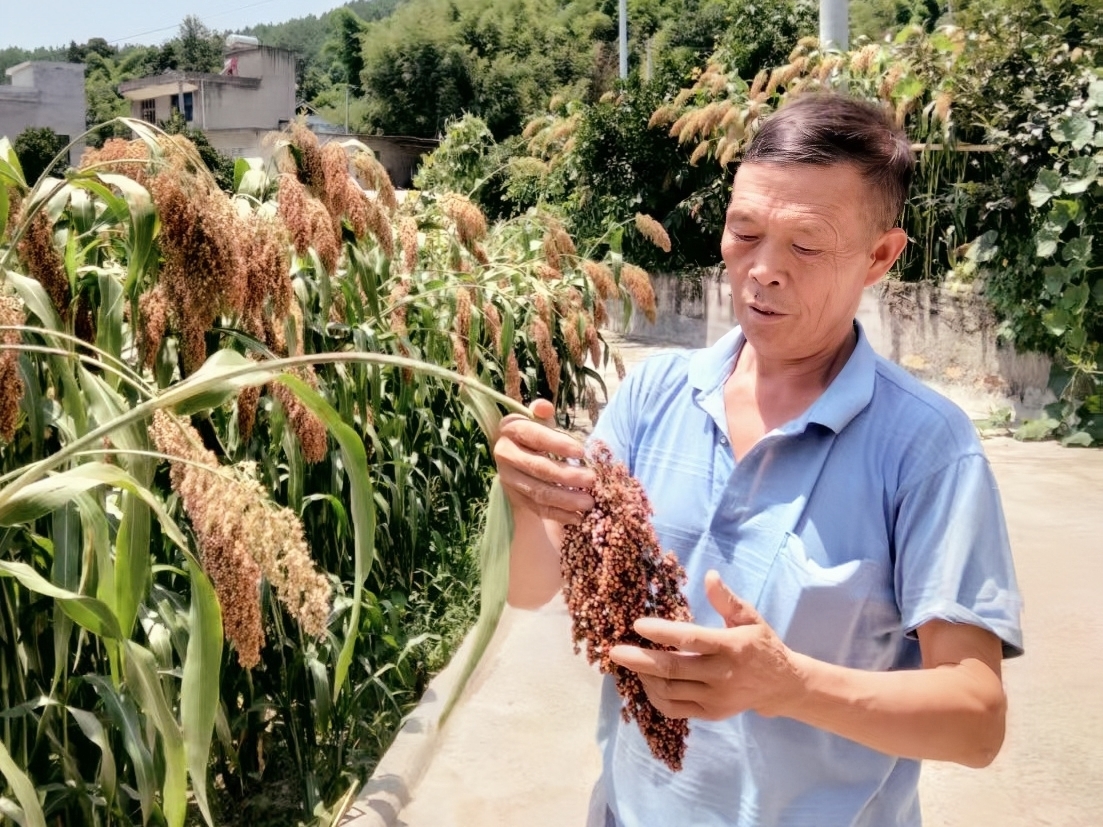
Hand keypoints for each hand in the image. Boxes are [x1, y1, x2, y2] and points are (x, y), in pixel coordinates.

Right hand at [494, 399, 594, 524]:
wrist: (519, 457)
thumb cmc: (537, 435)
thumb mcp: (540, 421)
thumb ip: (543, 414)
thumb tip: (544, 407)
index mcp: (510, 429)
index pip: (533, 435)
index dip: (557, 444)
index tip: (581, 452)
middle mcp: (504, 454)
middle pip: (538, 467)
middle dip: (567, 476)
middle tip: (592, 480)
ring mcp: (508, 479)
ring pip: (538, 492)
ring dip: (565, 499)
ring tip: (589, 502)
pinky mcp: (515, 498)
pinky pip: (537, 509)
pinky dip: (558, 515)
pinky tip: (577, 517)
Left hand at [608, 570, 803, 720]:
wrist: (781, 686)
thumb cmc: (761, 645)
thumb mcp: (750, 618)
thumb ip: (727, 600)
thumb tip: (709, 576)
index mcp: (731, 647)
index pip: (691, 639)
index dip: (662, 633)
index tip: (637, 625)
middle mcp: (722, 675)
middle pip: (673, 669)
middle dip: (639, 660)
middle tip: (615, 652)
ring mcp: (715, 698)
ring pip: (670, 691)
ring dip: (645, 677)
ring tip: (630, 661)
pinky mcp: (711, 713)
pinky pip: (675, 708)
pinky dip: (655, 697)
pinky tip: (647, 681)